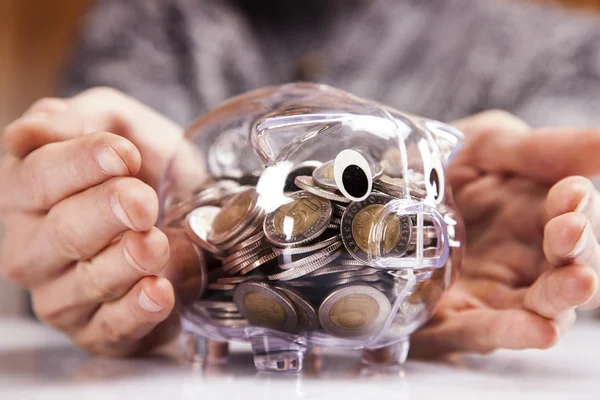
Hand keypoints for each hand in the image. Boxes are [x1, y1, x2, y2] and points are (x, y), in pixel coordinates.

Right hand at [0, 88, 185, 355]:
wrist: (189, 210)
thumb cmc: (146, 167)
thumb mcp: (117, 123)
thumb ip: (76, 118)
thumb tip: (29, 134)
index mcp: (28, 191)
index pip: (36, 179)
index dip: (79, 165)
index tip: (123, 155)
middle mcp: (34, 247)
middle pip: (61, 233)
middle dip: (107, 212)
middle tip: (143, 201)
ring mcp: (63, 294)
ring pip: (87, 282)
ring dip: (129, 260)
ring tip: (158, 242)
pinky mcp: (98, 331)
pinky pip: (112, 327)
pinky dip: (138, 309)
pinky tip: (159, 290)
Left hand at [411, 110, 599, 357]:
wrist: (381, 183)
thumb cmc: (442, 165)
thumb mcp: (489, 147)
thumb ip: (543, 150)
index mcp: (534, 218)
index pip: (573, 220)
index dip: (578, 208)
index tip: (571, 192)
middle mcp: (520, 260)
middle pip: (565, 272)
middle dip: (577, 254)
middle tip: (570, 231)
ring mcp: (487, 292)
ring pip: (536, 308)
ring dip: (558, 298)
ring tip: (576, 282)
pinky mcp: (449, 318)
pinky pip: (481, 331)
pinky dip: (509, 332)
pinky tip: (538, 330)